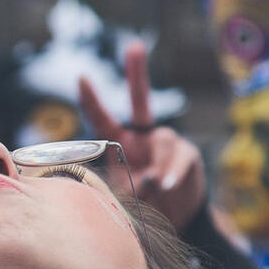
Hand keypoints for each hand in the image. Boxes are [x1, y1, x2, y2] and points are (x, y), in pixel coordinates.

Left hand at [78, 41, 205, 228]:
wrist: (171, 222)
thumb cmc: (138, 206)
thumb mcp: (119, 197)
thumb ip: (121, 186)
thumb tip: (142, 181)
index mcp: (119, 143)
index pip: (102, 119)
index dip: (92, 100)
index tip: (81, 77)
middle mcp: (142, 137)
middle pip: (140, 101)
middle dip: (137, 74)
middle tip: (135, 47)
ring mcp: (166, 144)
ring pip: (163, 140)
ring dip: (156, 164)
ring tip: (150, 188)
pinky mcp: (188, 156)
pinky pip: (180, 158)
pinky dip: (172, 173)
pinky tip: (164, 185)